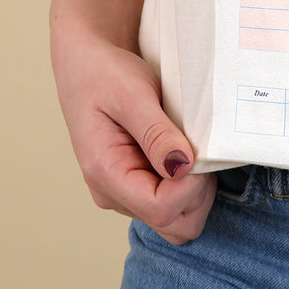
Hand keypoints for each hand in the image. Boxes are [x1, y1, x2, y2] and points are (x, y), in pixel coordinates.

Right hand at [53, 36, 215, 244]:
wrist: (88, 64)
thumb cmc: (105, 74)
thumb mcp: (132, 95)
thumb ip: (156, 133)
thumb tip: (182, 167)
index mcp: (105, 174)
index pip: (161, 209)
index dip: (191, 186)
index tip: (198, 151)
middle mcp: (114, 193)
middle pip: (175, 225)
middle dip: (198, 193)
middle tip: (200, 149)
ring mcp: (126, 192)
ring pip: (179, 218)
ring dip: (197, 189)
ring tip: (192, 145)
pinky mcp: (139, 183)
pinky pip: (175, 201)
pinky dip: (191, 183)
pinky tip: (187, 150)